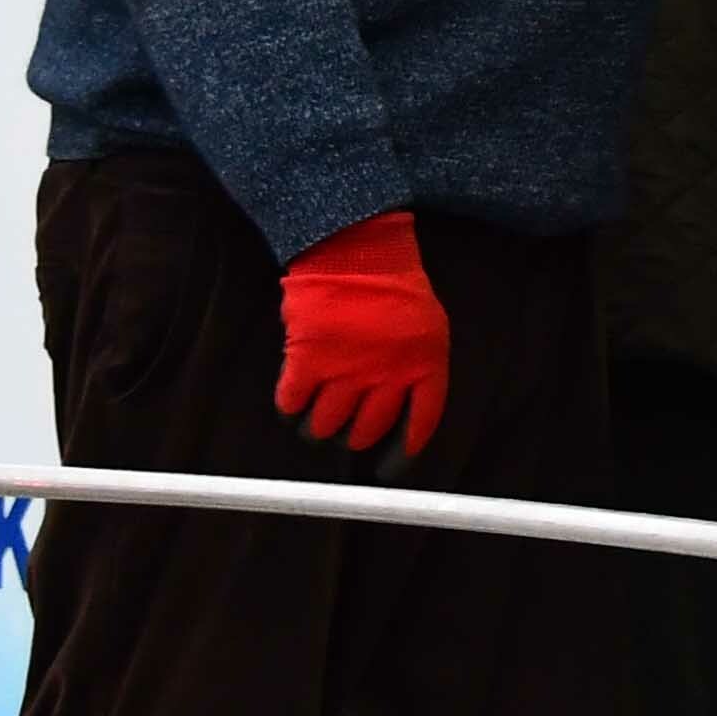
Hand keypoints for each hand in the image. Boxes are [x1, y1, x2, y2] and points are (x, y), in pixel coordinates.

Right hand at [275, 211, 452, 453]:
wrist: (354, 248)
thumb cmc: (394, 284)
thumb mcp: (426, 327)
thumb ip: (418, 368)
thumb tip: (401, 410)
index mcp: (425, 366)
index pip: (419, 425)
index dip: (402, 453)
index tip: (388, 467)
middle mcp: (387, 376)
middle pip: (366, 433)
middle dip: (354, 437)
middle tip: (346, 428)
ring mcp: (345, 372)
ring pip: (325, 428)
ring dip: (318, 426)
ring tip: (317, 413)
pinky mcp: (307, 362)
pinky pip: (291, 406)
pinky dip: (289, 406)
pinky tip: (294, 397)